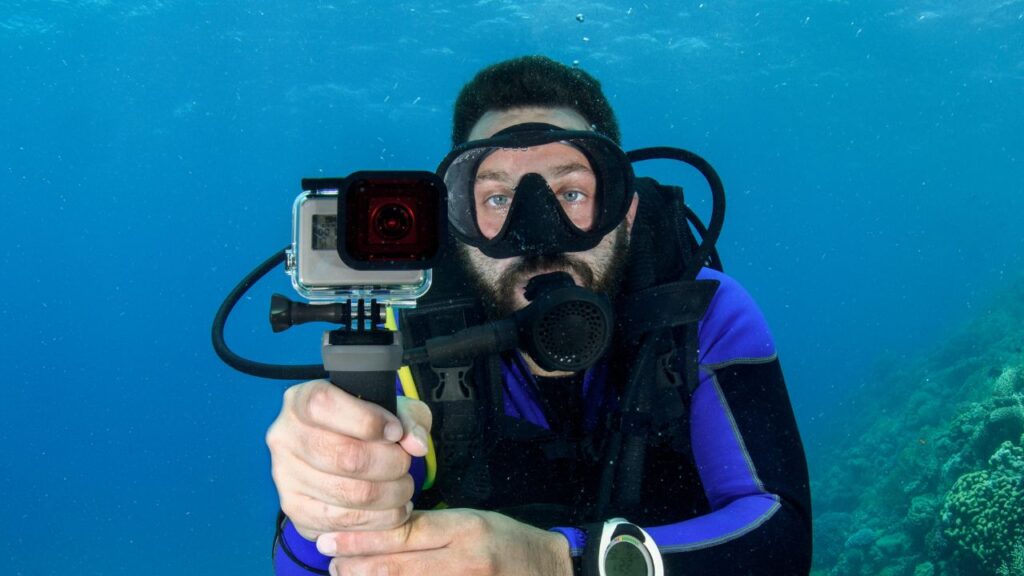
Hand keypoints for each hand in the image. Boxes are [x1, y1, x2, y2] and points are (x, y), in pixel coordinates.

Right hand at [265, 379, 432, 539]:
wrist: (342, 455)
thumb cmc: (368, 426)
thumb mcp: (393, 408)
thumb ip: (409, 418)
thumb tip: (416, 445)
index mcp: (301, 400)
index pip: (323, 405)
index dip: (367, 420)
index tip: (395, 431)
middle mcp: (285, 438)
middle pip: (344, 456)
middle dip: (390, 463)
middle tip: (405, 463)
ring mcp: (286, 477)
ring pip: (348, 494)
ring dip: (390, 494)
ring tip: (404, 487)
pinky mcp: (296, 511)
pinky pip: (343, 522)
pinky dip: (379, 519)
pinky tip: (393, 509)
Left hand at [315, 509, 573, 575]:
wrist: (549, 572)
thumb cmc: (506, 542)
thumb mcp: (472, 520)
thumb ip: (430, 524)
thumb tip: (381, 527)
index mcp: (466, 529)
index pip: (403, 533)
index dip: (361, 539)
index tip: (329, 540)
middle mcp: (465, 561)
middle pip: (397, 566)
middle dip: (356, 565)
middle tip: (329, 562)